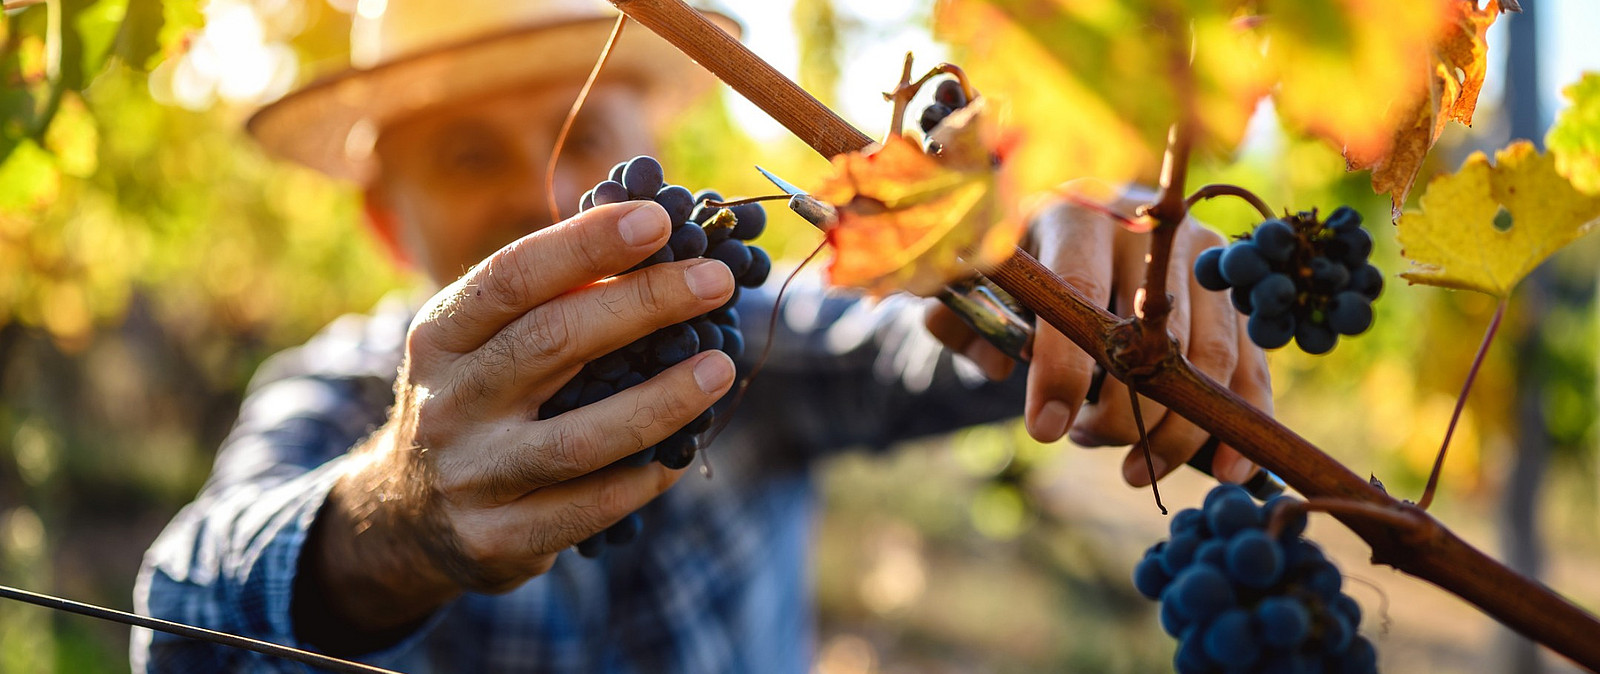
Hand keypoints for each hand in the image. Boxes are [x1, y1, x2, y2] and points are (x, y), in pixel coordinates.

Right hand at [295, 201, 736, 650]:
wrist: (407, 517)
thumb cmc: (476, 400)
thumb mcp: (482, 342)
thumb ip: (550, 299)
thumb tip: (661, 243)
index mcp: (440, 335)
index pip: (512, 277)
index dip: (587, 245)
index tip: (660, 221)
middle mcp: (448, 402)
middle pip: (552, 342)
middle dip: (644, 304)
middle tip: (716, 280)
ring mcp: (472, 475)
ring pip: (579, 439)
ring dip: (661, 400)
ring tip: (719, 368)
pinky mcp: (498, 538)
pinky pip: (590, 508)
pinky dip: (645, 477)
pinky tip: (682, 453)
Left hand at [925, 195, 1270, 487]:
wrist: (1086, 216)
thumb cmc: (1028, 260)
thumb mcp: (982, 280)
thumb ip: (964, 321)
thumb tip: (996, 367)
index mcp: (1079, 217)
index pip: (1081, 295)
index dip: (1064, 368)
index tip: (1046, 431)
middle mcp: (1150, 233)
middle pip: (1152, 338)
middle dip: (1123, 412)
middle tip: (1086, 441)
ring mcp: (1203, 256)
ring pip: (1208, 358)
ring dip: (1177, 430)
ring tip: (1136, 469)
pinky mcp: (1233, 289)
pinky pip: (1250, 362)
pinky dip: (1243, 418)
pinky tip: (1228, 470)